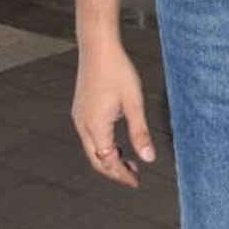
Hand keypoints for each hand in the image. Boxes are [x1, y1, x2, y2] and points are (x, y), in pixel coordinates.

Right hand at [71, 38, 155, 187]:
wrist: (98, 46)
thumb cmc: (118, 71)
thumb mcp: (134, 103)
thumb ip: (140, 133)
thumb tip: (149, 159)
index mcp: (95, 126)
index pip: (107, 161)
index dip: (122, 175)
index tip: (137, 182)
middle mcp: (82, 124)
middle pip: (96, 159)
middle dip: (114, 170)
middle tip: (134, 176)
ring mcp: (79, 117)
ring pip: (92, 148)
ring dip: (109, 158)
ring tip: (130, 160)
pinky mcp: (81, 109)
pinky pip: (90, 136)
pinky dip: (104, 145)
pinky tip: (119, 141)